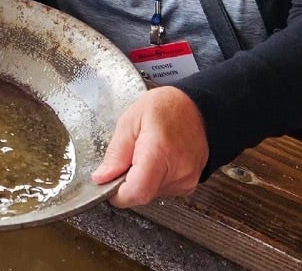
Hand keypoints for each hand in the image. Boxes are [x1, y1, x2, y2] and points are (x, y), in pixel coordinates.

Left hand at [91, 86, 208, 206]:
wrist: (199, 108)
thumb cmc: (167, 108)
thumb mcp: (130, 120)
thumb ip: (115, 152)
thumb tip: (102, 177)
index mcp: (160, 152)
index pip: (136, 192)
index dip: (117, 194)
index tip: (108, 183)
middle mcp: (177, 171)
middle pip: (141, 194)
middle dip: (127, 182)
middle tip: (129, 157)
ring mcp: (186, 180)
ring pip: (151, 193)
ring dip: (141, 180)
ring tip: (145, 154)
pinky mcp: (189, 184)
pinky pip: (162, 190)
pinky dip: (153, 179)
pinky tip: (157, 160)